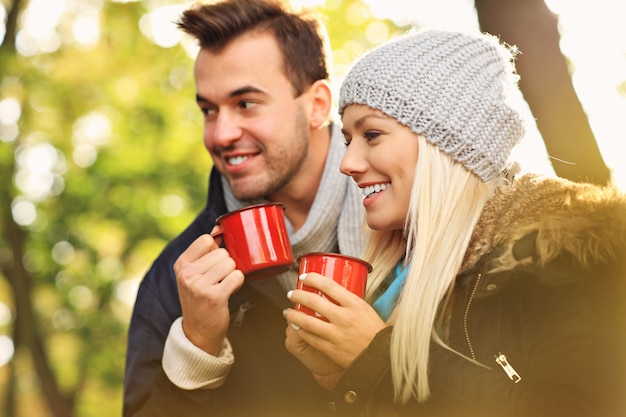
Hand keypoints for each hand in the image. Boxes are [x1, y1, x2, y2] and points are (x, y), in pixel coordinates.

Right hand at [173, 226, 243, 354]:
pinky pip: (237, 276)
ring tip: (223, 286)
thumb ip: (205, 251)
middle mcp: (187, 274)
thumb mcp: (195, 274)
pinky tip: (228, 291)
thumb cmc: (200, 299)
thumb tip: (219, 227)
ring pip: (231, 263)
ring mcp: (199, 286)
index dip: (217, 248)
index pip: (206, 240)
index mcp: (181, 264)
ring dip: (233, 274)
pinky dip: (238, 283)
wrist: (198, 332)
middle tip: (219, 279)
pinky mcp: (214, 296)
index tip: (215, 262)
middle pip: (222, 252)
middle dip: (227, 264)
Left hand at [284, 272, 386, 368]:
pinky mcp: (332, 349)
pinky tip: (295, 327)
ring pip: (308, 322)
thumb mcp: (365, 309)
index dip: (313, 279)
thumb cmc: (374, 331)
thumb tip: (330, 290)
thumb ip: (348, 301)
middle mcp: (345, 318)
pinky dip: (300, 332)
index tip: (304, 277)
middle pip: (314, 302)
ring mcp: (337, 334)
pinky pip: (311, 339)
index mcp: (355, 304)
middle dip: (298, 296)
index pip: (329, 285)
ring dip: (293, 316)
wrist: (381, 356)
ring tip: (287, 312)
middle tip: (291, 294)